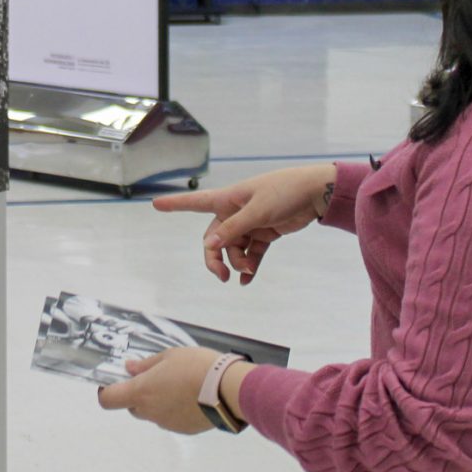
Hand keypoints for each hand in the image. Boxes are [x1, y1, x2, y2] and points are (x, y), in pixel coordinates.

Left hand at [95, 347, 220, 433]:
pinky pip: (171, 419)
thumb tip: (129, 368)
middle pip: (132, 407)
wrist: (228, 390)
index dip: (107, 391)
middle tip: (156, 378)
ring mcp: (167, 423)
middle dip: (138, 394)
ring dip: (158, 402)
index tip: (115, 381)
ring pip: (153, 413)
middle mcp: (150, 412)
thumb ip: (146, 365)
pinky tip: (191, 397)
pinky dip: (175, 410)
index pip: (108, 400)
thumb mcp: (170, 356)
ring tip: (179, 385)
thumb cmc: (196, 366)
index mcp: (141, 392)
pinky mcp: (184, 430)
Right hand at [152, 163, 334, 283]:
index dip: (176, 204)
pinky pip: (251, 253)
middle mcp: (235, 211)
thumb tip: (209, 244)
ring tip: (248, 273)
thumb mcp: (258, 211)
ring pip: (233, 249)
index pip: (196, 202)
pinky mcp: (265, 232)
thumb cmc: (285, 192)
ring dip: (238, 263)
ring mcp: (250, 223)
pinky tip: (248, 280)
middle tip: (222, 276)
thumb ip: (233, 228)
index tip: (155, 203)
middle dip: (216, 258)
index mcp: (229, 199)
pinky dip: (249, 266)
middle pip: (214, 238)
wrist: (316, 194)